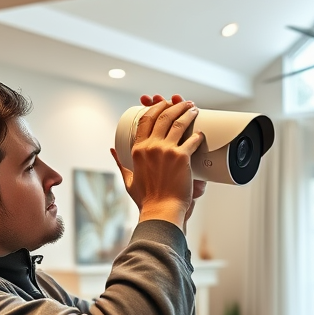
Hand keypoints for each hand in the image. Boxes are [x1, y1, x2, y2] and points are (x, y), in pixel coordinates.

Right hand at [111, 97, 203, 229]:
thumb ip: (120, 163)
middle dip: (174, 106)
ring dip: (187, 113)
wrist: (161, 211)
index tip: (163, 103)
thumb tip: (112, 149)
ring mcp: (166, 151)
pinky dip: (197, 135)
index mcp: (138, 150)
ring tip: (194, 109)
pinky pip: (191, 140)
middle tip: (183, 103)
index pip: (145, 120)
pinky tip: (201, 132)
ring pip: (178, 123)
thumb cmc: (146, 199)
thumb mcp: (129, 179)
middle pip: (163, 117)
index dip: (155, 108)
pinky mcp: (181, 158)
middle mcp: (151, 147)